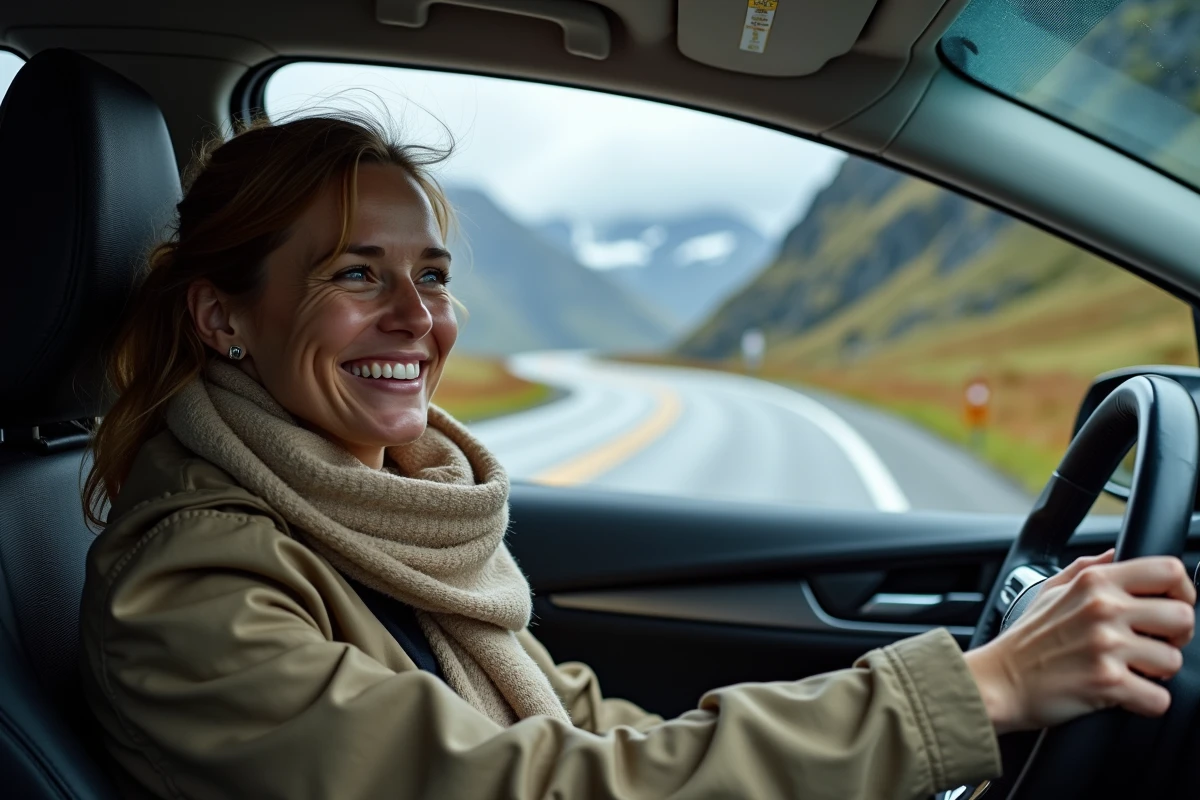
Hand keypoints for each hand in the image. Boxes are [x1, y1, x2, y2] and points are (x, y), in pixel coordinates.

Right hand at [964, 550, 1195, 734]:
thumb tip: (1115, 553)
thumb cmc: (1024, 640)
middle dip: (1175, 638)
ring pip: (1173, 661)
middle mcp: (1103, 608)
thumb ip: (1086, 567)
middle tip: (1153, 646)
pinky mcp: (1107, 683)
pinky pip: (1159, 700)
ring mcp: (1106, 645)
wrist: (998, 681)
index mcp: (1094, 582)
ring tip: (1130, 672)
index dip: (1183, 591)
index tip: (1173, 606)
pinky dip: (1145, 704)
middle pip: (1182, 616)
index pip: (1168, 570)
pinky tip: (1123, 695)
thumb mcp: (1050, 589)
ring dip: (1157, 675)